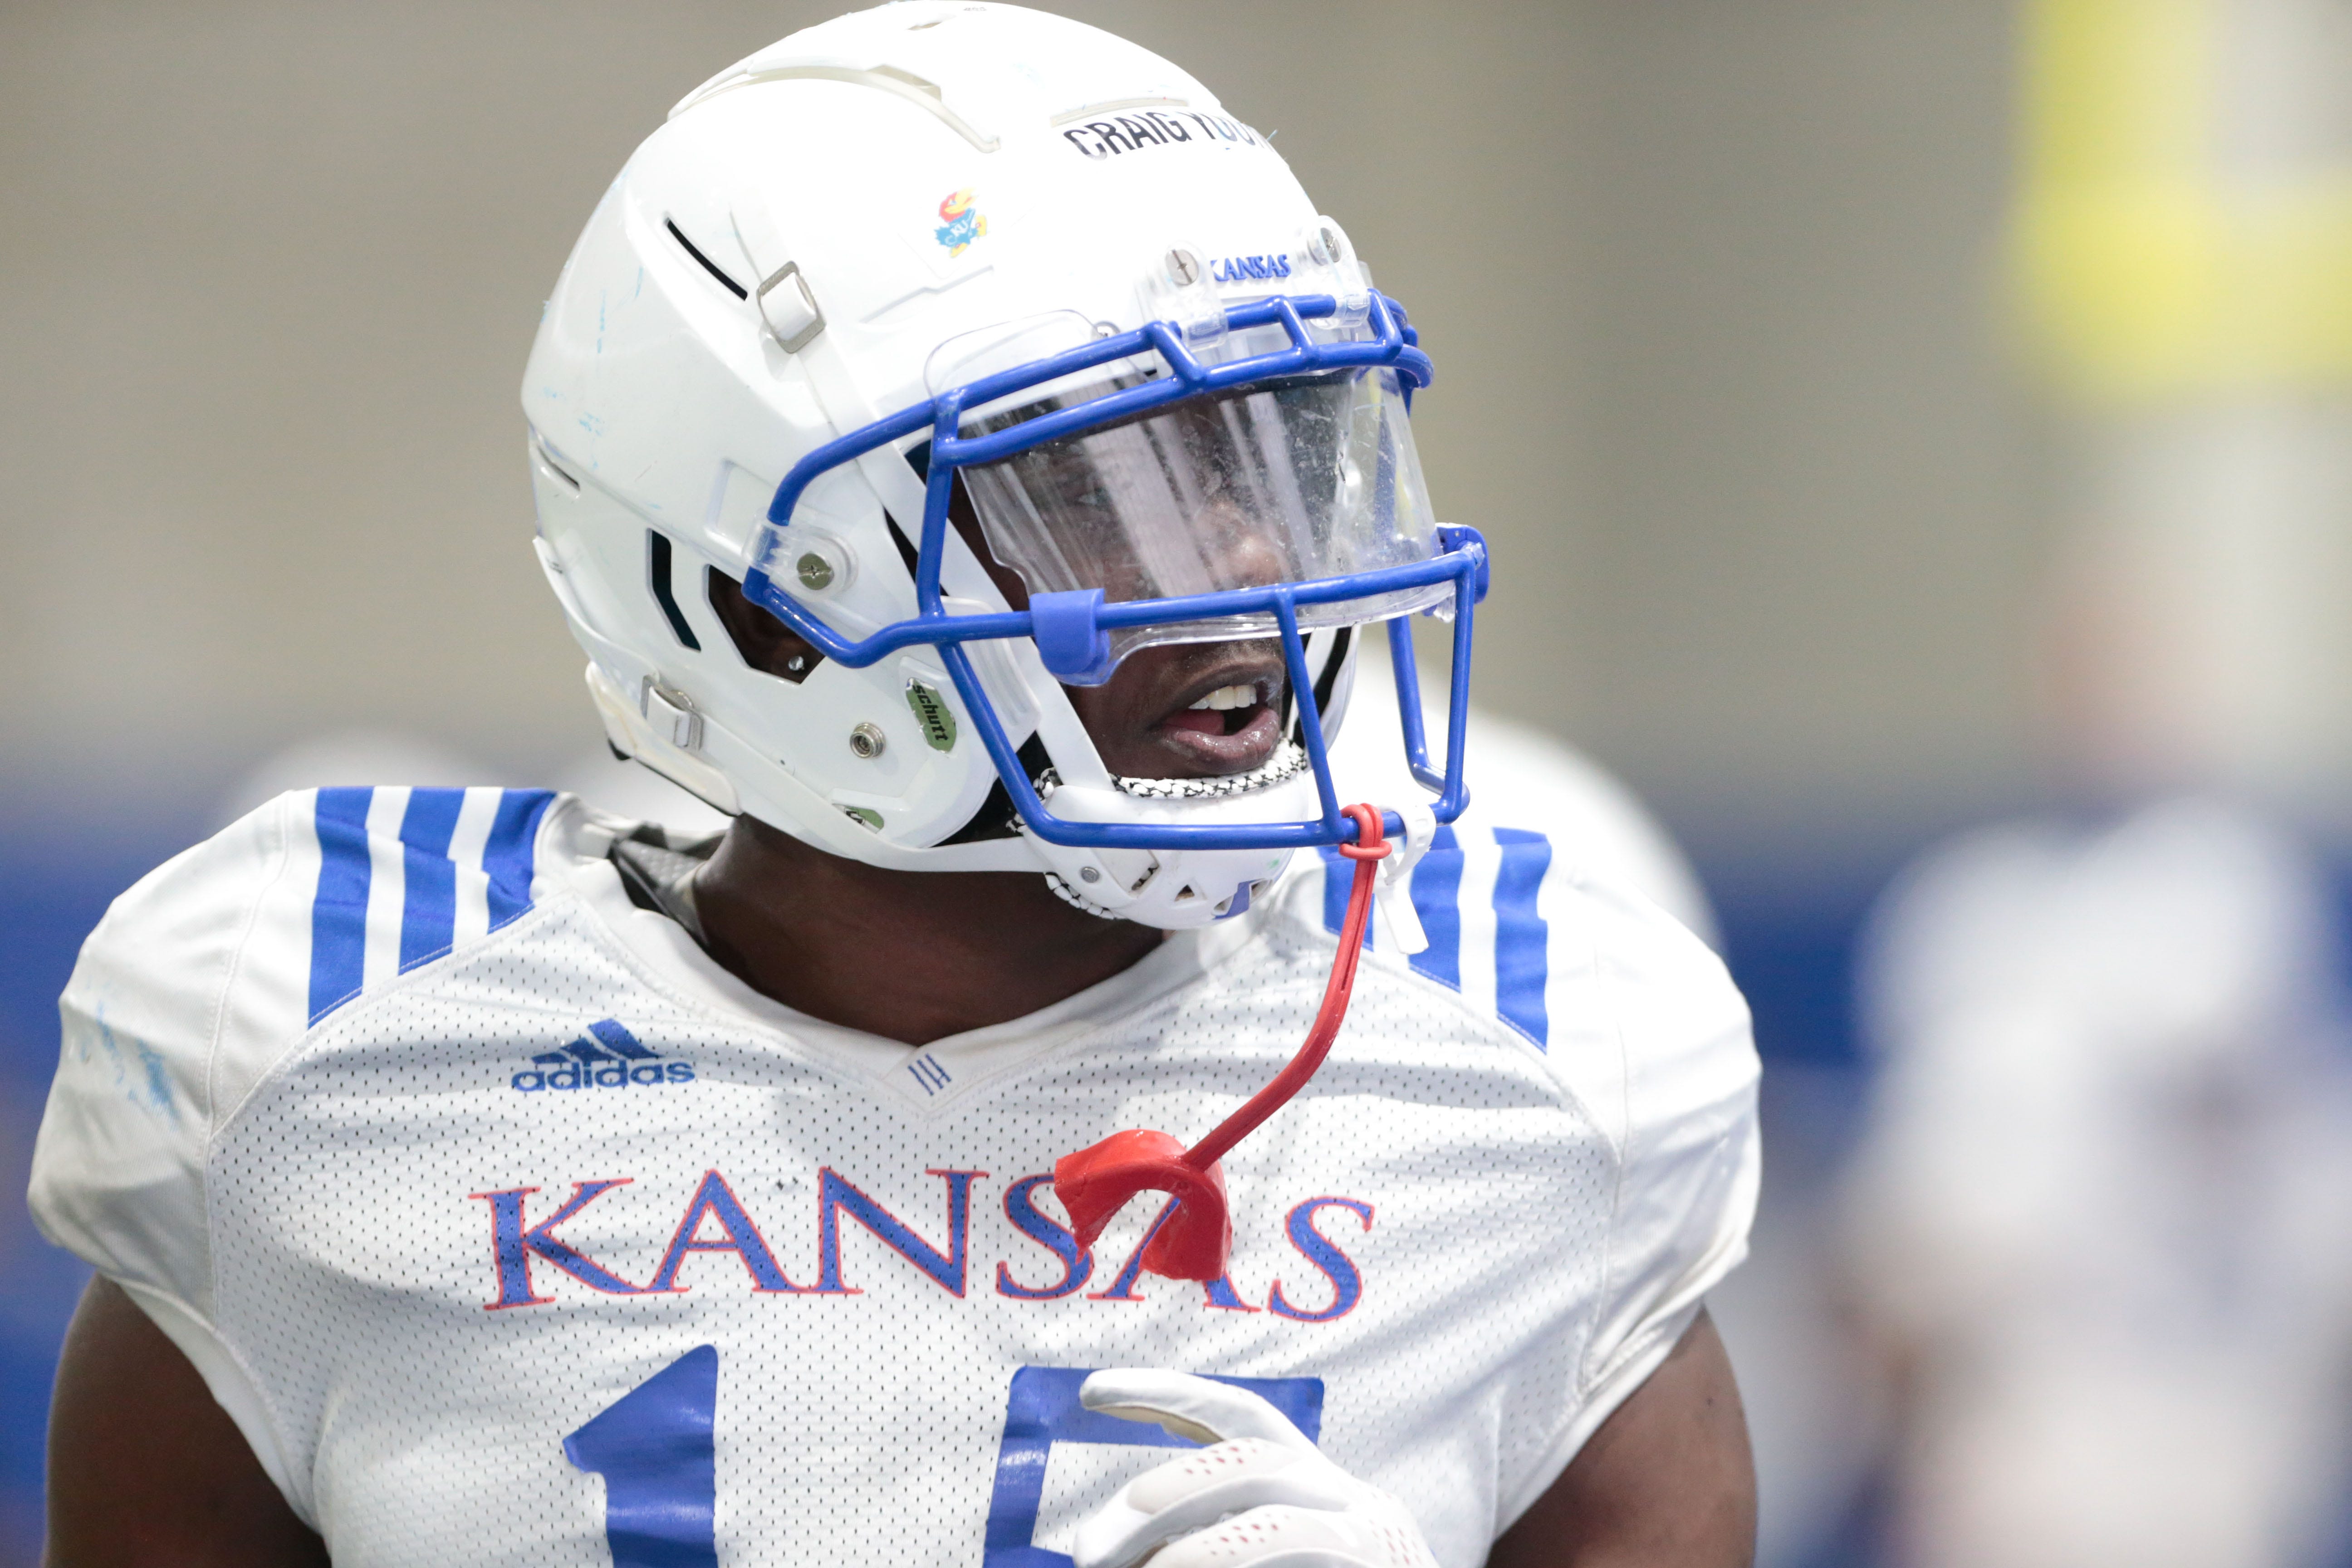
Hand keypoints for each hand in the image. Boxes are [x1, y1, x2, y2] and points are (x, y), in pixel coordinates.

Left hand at [1071, 1369, 1438, 1567]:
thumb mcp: (1273, 1552)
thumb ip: (1211, 1541)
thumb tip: (1110, 1546)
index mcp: (1321, 1487)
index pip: (1241, 1421)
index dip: (1169, 1394)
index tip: (1090, 1393)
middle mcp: (1352, 1502)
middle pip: (1249, 1463)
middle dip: (1159, 1495)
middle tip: (1084, 1550)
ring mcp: (1372, 1546)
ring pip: (1273, 1527)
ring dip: (1189, 1555)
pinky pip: (1295, 1564)